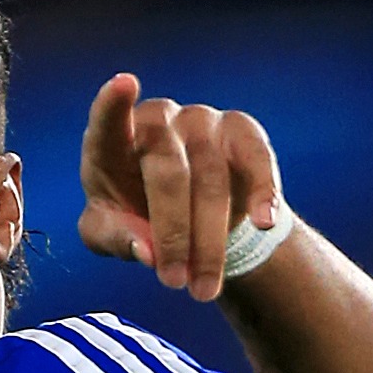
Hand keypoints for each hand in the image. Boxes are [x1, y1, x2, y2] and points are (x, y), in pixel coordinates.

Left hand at [78, 73, 284, 302]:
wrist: (193, 220)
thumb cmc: (137, 220)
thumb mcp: (111, 235)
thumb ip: (117, 239)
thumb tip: (148, 251)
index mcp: (111, 142)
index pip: (108, 123)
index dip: (113, 105)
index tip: (123, 84)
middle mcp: (156, 120)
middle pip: (167, 174)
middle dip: (173, 236)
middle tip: (174, 282)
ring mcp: (201, 120)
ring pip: (211, 181)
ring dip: (209, 243)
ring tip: (203, 288)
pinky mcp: (240, 131)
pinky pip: (255, 160)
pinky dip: (261, 192)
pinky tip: (264, 221)